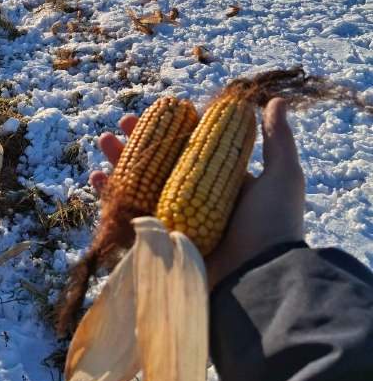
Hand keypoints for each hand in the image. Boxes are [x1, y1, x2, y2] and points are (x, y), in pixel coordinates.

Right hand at [89, 98, 304, 289]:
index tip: (158, 109)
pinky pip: (129, 215)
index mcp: (224, 183)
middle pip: (161, 163)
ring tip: (105, 141)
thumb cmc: (273, 226)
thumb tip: (275, 100)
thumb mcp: (282, 177)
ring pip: (141, 184)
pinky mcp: (159, 242)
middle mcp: (198, 200)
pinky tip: (97, 177)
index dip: (173, 128)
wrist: (258, 280)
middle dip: (140, 141)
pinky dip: (111, 196)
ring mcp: (176, 221)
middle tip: (123, 123)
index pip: (191, 148)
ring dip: (120, 162)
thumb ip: (277, 140)